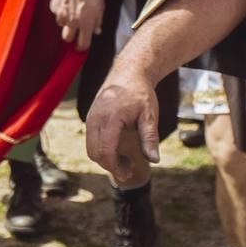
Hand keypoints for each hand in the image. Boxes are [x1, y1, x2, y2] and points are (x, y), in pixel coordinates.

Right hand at [49, 0, 104, 51]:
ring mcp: (62, 14)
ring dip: (65, 21)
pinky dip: (61, 11)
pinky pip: (57, 14)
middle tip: (75, 30)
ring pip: (61, 25)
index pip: (82, 44)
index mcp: (86, 22)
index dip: (82, 46)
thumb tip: (96, 30)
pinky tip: (67, 2)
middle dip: (71, 36)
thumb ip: (98, 21)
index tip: (81, 44)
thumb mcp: (100, 5)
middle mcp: (73, 21)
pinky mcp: (54, 7)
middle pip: (67, 38)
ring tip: (72, 10)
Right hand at [85, 68, 160, 185]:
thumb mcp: (149, 115)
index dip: (115, 167)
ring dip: (105, 159)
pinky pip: (91, 140)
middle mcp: (95, 119)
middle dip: (111, 166)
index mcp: (109, 119)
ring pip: (91, 148)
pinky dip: (102, 150)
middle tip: (130, 169)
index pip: (105, 151)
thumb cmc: (140, 93)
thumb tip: (154, 160)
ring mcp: (90, 118)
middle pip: (95, 153)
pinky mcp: (90, 118)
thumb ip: (150, 138)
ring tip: (125, 160)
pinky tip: (118, 149)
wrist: (128, 72)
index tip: (128, 174)